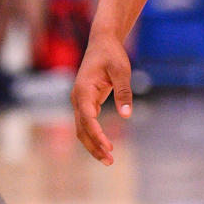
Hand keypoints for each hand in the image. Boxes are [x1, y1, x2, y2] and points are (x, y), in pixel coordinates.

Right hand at [71, 32, 132, 164]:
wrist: (102, 43)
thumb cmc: (112, 55)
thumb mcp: (122, 70)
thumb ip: (123, 92)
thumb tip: (127, 115)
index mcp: (83, 90)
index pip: (87, 118)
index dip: (96, 134)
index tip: (108, 146)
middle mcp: (77, 98)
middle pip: (81, 129)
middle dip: (94, 146)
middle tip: (110, 161)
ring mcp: (79, 101)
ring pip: (82, 129)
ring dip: (93, 144)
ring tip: (108, 159)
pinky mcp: (85, 102)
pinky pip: (87, 124)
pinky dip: (94, 136)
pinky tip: (104, 146)